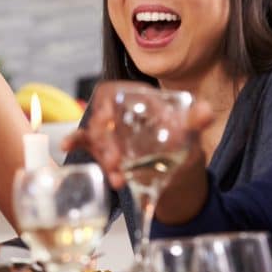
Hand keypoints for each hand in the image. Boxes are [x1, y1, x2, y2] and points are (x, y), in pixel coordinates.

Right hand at [63, 82, 211, 190]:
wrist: (179, 171)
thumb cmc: (182, 143)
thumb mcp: (191, 133)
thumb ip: (196, 121)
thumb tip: (206, 112)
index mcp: (137, 99)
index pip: (113, 93)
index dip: (106, 104)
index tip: (108, 120)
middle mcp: (118, 113)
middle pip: (101, 119)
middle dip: (105, 141)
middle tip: (117, 162)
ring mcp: (109, 131)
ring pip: (94, 137)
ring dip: (101, 157)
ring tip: (117, 178)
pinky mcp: (102, 148)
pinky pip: (83, 142)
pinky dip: (73, 142)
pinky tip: (65, 147)